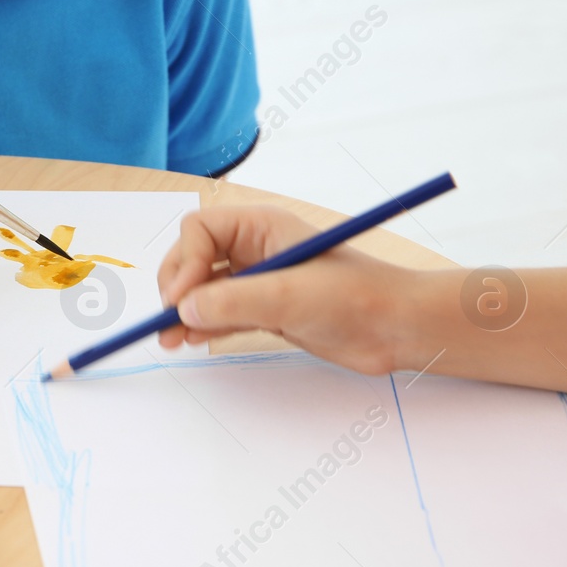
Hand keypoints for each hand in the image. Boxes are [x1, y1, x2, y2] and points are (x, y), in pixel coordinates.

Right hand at [155, 206, 416, 374]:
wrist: (398, 329)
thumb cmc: (357, 297)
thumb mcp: (290, 296)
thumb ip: (233, 302)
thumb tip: (183, 311)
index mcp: (261, 227)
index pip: (200, 230)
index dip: (185, 261)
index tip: (182, 298)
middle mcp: (254, 249)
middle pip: (193, 258)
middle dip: (177, 287)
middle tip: (169, 319)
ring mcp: (258, 281)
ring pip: (203, 289)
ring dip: (184, 311)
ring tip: (169, 338)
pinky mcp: (264, 310)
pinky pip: (220, 313)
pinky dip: (202, 325)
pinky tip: (191, 340)